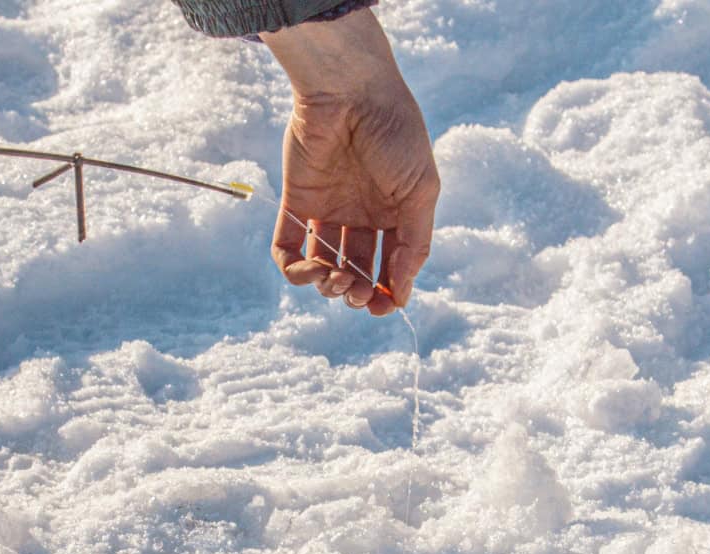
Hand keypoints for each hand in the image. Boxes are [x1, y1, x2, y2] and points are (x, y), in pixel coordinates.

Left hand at [260, 9, 437, 316]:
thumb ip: (414, 244)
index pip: (390, 265)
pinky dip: (295, 270)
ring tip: (336, 279)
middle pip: (357, 271)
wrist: (353, 91)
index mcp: (395, 213)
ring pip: (323, 266)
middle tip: (358, 291)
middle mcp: (361, 215)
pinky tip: (310, 271)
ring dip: (328, 286)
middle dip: (358, 292)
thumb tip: (402, 293)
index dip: (388, 292)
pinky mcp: (295, 203)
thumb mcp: (421, 192)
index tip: (385, 306)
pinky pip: (287, 247)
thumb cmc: (395, 134)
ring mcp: (327, 210)